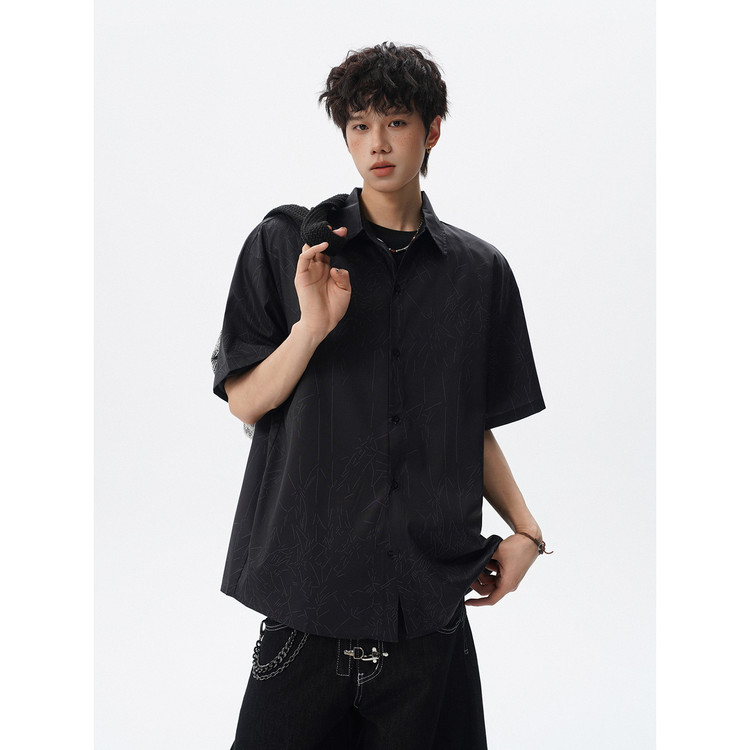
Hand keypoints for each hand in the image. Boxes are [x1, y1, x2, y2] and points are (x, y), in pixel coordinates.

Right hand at [294, 226, 349, 340]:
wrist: (322, 323)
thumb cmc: (333, 309)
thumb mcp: (345, 290)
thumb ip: (342, 276)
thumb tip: (335, 267)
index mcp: (326, 270)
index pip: (329, 250)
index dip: (335, 241)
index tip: (343, 232)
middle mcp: (317, 268)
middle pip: (319, 246)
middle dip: (328, 236)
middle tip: (337, 229)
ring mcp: (308, 271)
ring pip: (309, 248)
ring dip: (318, 239)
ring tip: (328, 232)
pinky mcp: (301, 276)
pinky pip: (304, 258)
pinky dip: (312, 249)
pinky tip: (323, 246)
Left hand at [465, 534, 539, 605]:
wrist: (530, 539)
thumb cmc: (517, 547)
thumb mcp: (495, 552)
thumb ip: (482, 559)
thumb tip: (470, 562)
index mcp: (507, 584)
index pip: (490, 599)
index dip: (478, 602)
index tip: (467, 602)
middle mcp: (509, 584)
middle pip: (488, 589)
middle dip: (476, 582)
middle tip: (468, 571)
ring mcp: (509, 578)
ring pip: (490, 581)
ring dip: (482, 573)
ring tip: (478, 561)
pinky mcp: (509, 572)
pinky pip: (495, 575)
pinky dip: (489, 569)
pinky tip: (486, 558)